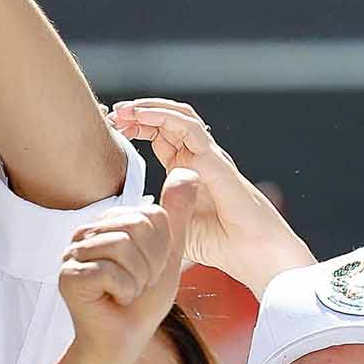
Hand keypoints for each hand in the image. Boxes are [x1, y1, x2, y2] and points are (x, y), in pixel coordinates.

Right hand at [56, 170, 199, 363]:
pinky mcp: (69, 275)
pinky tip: (111, 300)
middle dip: (150, 264)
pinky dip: (123, 292)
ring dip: (137, 280)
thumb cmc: (142, 302)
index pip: (151, 215)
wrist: (123, 341)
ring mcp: (73, 253)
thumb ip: (175, 216)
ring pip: (124, 247)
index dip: (161, 249)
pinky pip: (110, 272)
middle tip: (137, 285)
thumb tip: (188, 174)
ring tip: (124, 292)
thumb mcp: (167, 254)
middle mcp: (87, 233)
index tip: (149, 271)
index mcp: (108, 224)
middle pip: (137, 227)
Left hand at [107, 99, 310, 283]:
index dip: (135, 127)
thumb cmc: (220, 245)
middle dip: (137, 112)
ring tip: (124, 110)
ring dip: (149, 108)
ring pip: (179, 115)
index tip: (111, 129)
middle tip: (113, 114)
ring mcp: (209, 156)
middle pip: (167, 119)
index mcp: (187, 169)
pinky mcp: (215, 160)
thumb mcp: (173, 226)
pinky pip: (189, 128)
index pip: (158, 135)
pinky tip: (141, 116)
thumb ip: (154, 212)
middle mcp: (199, 158)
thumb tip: (127, 212)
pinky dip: (164, 116)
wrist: (253, 255)